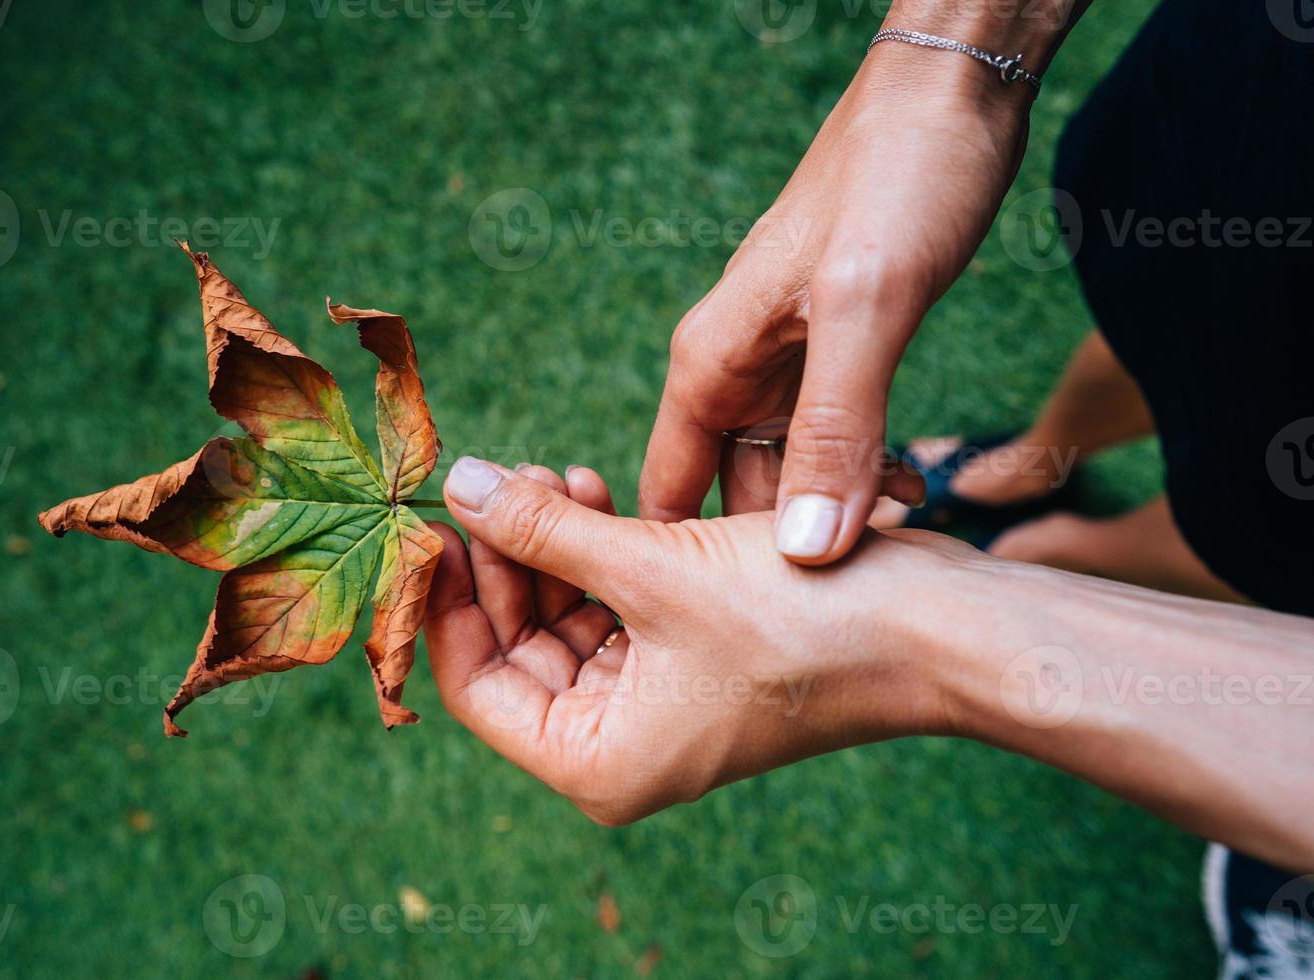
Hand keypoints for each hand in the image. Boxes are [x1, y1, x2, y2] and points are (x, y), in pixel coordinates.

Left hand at [424, 456, 951, 824]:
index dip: (449, 598)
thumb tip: (459, 486)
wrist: (935, 629)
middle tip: (500, 480)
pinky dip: (602, 554)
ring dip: (556, 546)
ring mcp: (658, 703)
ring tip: (558, 474)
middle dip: (508, 558)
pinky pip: (617, 607)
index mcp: (598, 762)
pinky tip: (600, 491)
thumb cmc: (803, 622)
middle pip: (519, 644)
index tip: (435, 522)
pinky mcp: (693, 660)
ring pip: (566, 618)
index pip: (475, 683)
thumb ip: (546, 531)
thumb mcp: (654, 570)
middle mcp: (621, 745)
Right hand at [640, 5, 1064, 563]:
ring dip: (835, 515)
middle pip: (733, 495)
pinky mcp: (838, 351)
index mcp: (711, 362)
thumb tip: (805, 553)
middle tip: (852, 592)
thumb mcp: (868, 306)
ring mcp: (787, 361)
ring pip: (791, 472)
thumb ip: (834, 428)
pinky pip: (833, 439)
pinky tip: (911, 491)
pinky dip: (865, 474)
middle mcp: (736, 368)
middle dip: (785, 550)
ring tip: (898, 539)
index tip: (716, 632)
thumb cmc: (899, 178)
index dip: (676, 570)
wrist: (953, 94)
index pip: (664, 493)